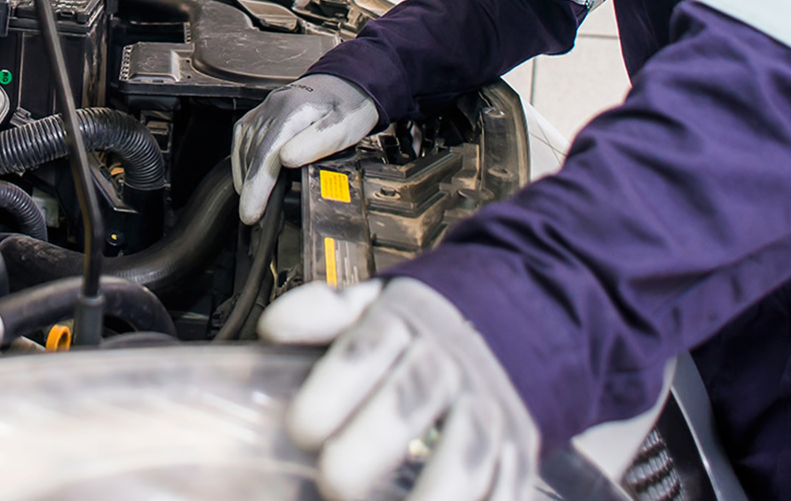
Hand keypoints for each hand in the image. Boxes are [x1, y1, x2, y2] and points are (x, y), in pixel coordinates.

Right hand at [231, 74, 379, 222]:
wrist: (350, 83)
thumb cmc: (349, 107)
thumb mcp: (344, 127)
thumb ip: (316, 143)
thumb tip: (286, 160)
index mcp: (293, 110)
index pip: (267, 153)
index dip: (257, 186)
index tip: (251, 211)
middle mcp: (274, 106)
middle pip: (253, 152)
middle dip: (249, 187)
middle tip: (250, 216)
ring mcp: (267, 108)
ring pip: (245, 145)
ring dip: (245, 175)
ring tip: (251, 202)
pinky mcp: (264, 111)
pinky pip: (244, 135)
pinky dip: (242, 159)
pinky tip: (246, 174)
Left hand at [260, 278, 537, 500]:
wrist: (507, 322)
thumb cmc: (415, 333)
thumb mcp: (372, 307)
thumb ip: (324, 314)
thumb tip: (273, 327)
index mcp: (402, 326)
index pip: (367, 347)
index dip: (335, 387)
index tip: (301, 428)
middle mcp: (447, 365)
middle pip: (413, 398)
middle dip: (374, 442)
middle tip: (334, 481)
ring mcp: (487, 408)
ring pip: (467, 452)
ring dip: (435, 493)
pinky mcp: (517, 449)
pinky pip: (507, 485)